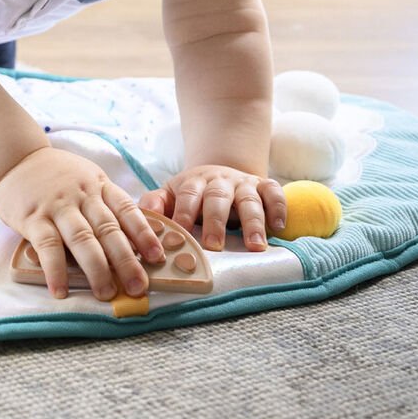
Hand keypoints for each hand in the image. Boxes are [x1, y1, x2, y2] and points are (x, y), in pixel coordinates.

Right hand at [0, 147, 165, 300]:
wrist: (13, 158)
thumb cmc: (54, 175)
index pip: (127, 209)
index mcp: (98, 186)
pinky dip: (55, 270)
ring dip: (97, 269)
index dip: (144, 233)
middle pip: (108, 229)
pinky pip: (47, 247)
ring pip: (82, 239)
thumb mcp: (85, 178)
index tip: (157, 256)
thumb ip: (104, 203)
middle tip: (139, 287)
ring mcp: (57, 206)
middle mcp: (81, 195)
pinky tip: (60, 291)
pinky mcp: (33, 218)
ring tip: (107, 293)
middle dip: (127, 260)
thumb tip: (132, 241)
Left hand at [139, 165, 285, 251]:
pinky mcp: (264, 186)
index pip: (187, 196)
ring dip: (252, 222)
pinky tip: (279, 227)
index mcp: (193, 183)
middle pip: (217, 198)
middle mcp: (219, 181)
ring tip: (255, 247)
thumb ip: (155, 205)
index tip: (180, 234)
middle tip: (214, 246)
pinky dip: (279, 207)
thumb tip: (139, 219)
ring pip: (249, 199)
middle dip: (215, 222)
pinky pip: (275, 193)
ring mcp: (243, 183)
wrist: (220, 171)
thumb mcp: (170, 194)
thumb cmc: (192, 193)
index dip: (183, 213)